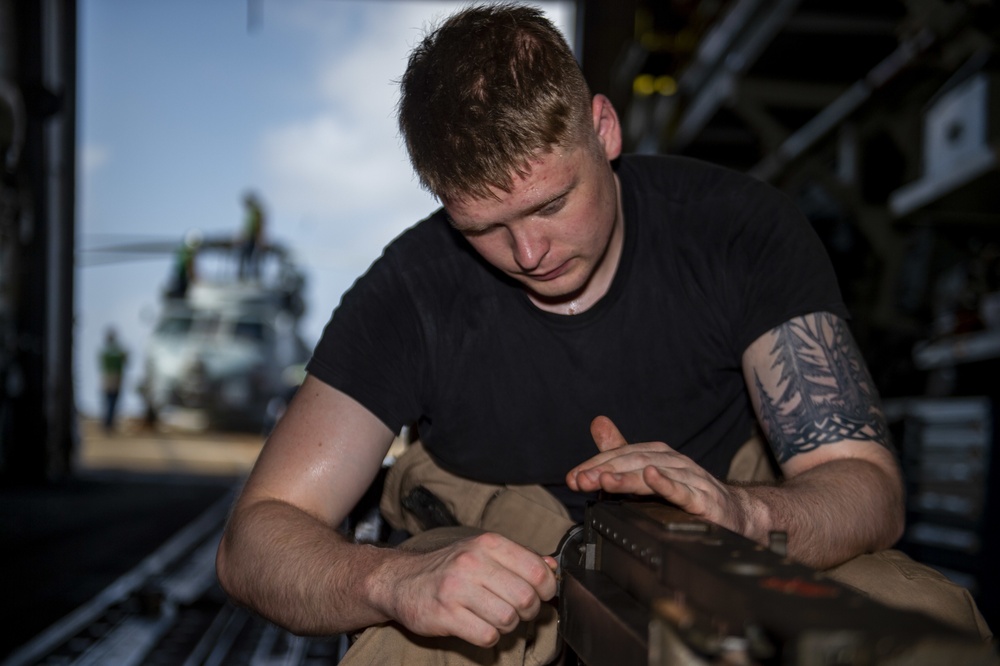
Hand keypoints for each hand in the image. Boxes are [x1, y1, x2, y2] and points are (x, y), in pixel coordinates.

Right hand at [375, 532, 557, 647]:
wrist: (402, 581)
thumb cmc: (448, 568)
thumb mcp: (483, 552)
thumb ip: (519, 559)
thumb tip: (552, 567)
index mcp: (488, 544)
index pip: (537, 570)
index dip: (546, 589)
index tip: (539, 594)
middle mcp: (473, 562)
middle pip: (526, 598)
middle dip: (527, 611)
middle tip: (517, 611)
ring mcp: (457, 589)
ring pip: (508, 619)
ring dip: (508, 626)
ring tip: (495, 618)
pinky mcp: (445, 615)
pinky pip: (487, 636)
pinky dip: (490, 637)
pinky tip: (480, 627)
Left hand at [565, 416, 750, 533]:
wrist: (736, 514)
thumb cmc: (691, 493)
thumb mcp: (652, 472)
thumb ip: (622, 452)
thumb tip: (597, 423)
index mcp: (658, 455)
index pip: (621, 455)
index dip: (595, 464)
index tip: (573, 477)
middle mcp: (673, 462)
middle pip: (635, 461)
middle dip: (605, 470)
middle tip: (581, 481)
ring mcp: (691, 480)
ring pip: (656, 474)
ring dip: (628, 478)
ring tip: (604, 480)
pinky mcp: (706, 501)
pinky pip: (685, 491)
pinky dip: (667, 484)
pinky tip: (652, 477)